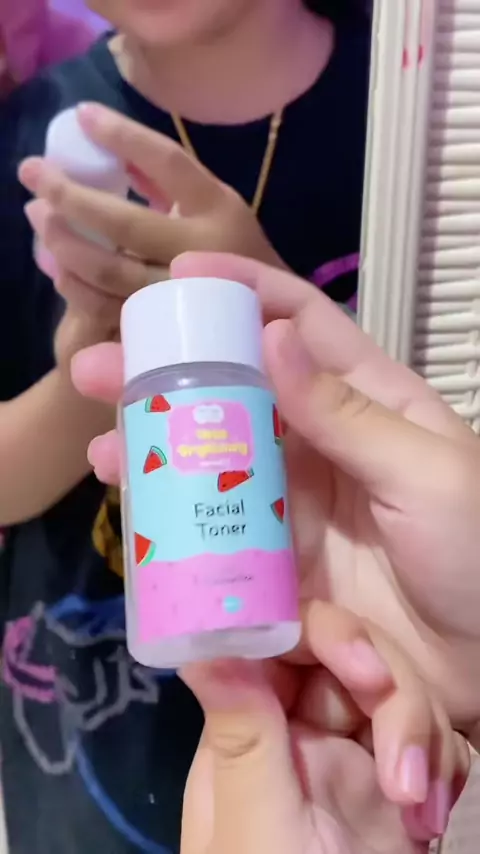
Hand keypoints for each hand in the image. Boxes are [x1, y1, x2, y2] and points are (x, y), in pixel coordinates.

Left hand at [18, 103, 283, 364]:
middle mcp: (203, 252)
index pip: (169, 162)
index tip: (83, 114)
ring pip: (109, 271)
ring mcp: (181, 296)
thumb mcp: (216, 209)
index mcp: (220, 210)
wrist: (272, 325)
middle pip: (125, 222)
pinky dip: (74, 286)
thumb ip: (169, 183)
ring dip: (63, 243)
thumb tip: (114, 146)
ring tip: (37, 216)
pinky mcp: (165, 329)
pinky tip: (54, 265)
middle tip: (32, 173)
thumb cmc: (237, 257)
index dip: (124, 136)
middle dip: (68, 196)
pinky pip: (108, 307)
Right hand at [71, 253, 479, 732]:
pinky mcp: (280, 560)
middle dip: (170, 375)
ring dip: (156, 449)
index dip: (245, 292)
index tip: (180, 275)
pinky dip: (175, 517)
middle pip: (239, 392)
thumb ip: (347, 413)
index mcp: (371, 400)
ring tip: (103, 449)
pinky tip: (134, 514)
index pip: (304, 324)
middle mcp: (325, 442)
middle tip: (101, 368)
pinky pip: (219, 529)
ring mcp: (297, 503)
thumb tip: (274, 337)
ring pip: (216, 460)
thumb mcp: (427, 475)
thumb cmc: (479, 555)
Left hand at [180, 602, 468, 853]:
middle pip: (351, 657)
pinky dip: (445, 767)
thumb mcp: (256, 827)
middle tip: (404, 758)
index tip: (365, 667)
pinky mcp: (397, 787)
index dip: (326, 637)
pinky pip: (430, 741)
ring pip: (398, 693)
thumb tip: (204, 636)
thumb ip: (240, 733)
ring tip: (423, 813)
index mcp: (246, 728)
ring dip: (424, 738)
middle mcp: (298, 731)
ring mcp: (351, 757)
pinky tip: (434, 821)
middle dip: (392, 692)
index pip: (282, 643)